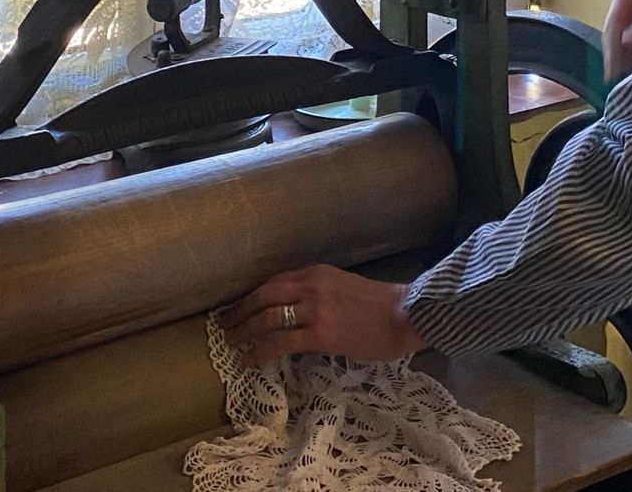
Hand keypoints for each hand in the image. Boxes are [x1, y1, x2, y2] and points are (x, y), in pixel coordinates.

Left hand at [219, 264, 427, 366]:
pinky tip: (250, 359)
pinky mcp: (320, 334)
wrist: (406, 315)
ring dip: (245, 330)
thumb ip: (319, 293)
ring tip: (233, 342)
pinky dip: (261, 351)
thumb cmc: (382, 305)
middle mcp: (310, 286)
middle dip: (240, 310)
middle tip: (225, 324)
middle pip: (263, 295)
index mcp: (316, 272)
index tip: (239, 306)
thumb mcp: (344, 287)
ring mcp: (314, 309)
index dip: (252, 295)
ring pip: (267, 318)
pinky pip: (280, 342)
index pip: (274, 281)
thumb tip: (298, 311)